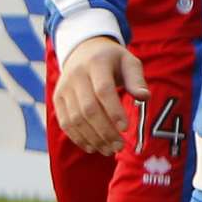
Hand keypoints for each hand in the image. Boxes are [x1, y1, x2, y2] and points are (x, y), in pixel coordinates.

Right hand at [55, 36, 147, 155]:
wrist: (83, 50)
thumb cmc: (113, 60)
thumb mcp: (129, 62)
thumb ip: (137, 80)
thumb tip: (144, 97)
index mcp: (96, 64)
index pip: (103, 90)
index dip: (114, 111)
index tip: (126, 128)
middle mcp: (76, 76)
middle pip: (88, 109)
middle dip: (104, 131)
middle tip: (119, 146)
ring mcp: (64, 88)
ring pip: (75, 119)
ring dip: (92, 138)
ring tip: (109, 150)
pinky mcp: (57, 99)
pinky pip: (65, 122)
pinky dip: (78, 137)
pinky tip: (93, 147)